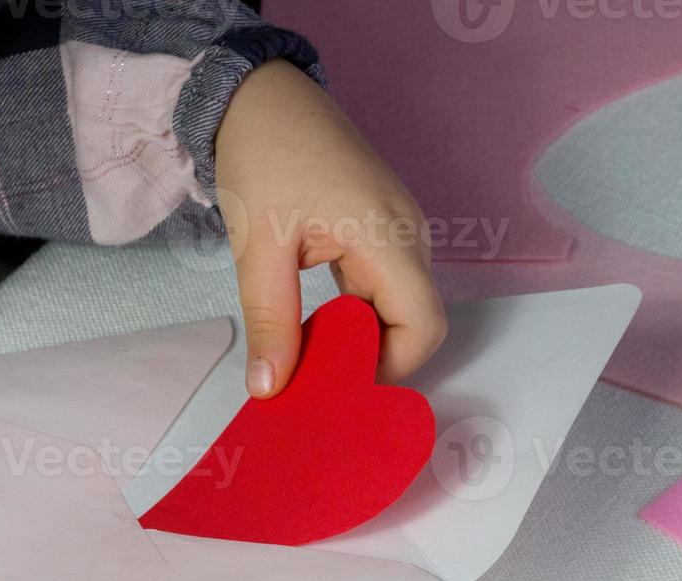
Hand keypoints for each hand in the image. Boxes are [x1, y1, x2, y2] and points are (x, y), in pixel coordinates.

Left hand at [215, 59, 447, 397]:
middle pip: (414, 321)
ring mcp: (398, 229)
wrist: (258, 93)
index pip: (423, 325)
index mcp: (389, 234)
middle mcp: (408, 234)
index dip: (390, 366)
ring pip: (396, 307)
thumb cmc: (262, 153)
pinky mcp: (380, 228)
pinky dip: (353, 315)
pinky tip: (314, 328)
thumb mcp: (258, 245)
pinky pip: (380, 287)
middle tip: (316, 382)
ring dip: (359, 338)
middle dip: (371, 359)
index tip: (338, 384)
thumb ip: (270, 320)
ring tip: (309, 359)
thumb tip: (270, 387)